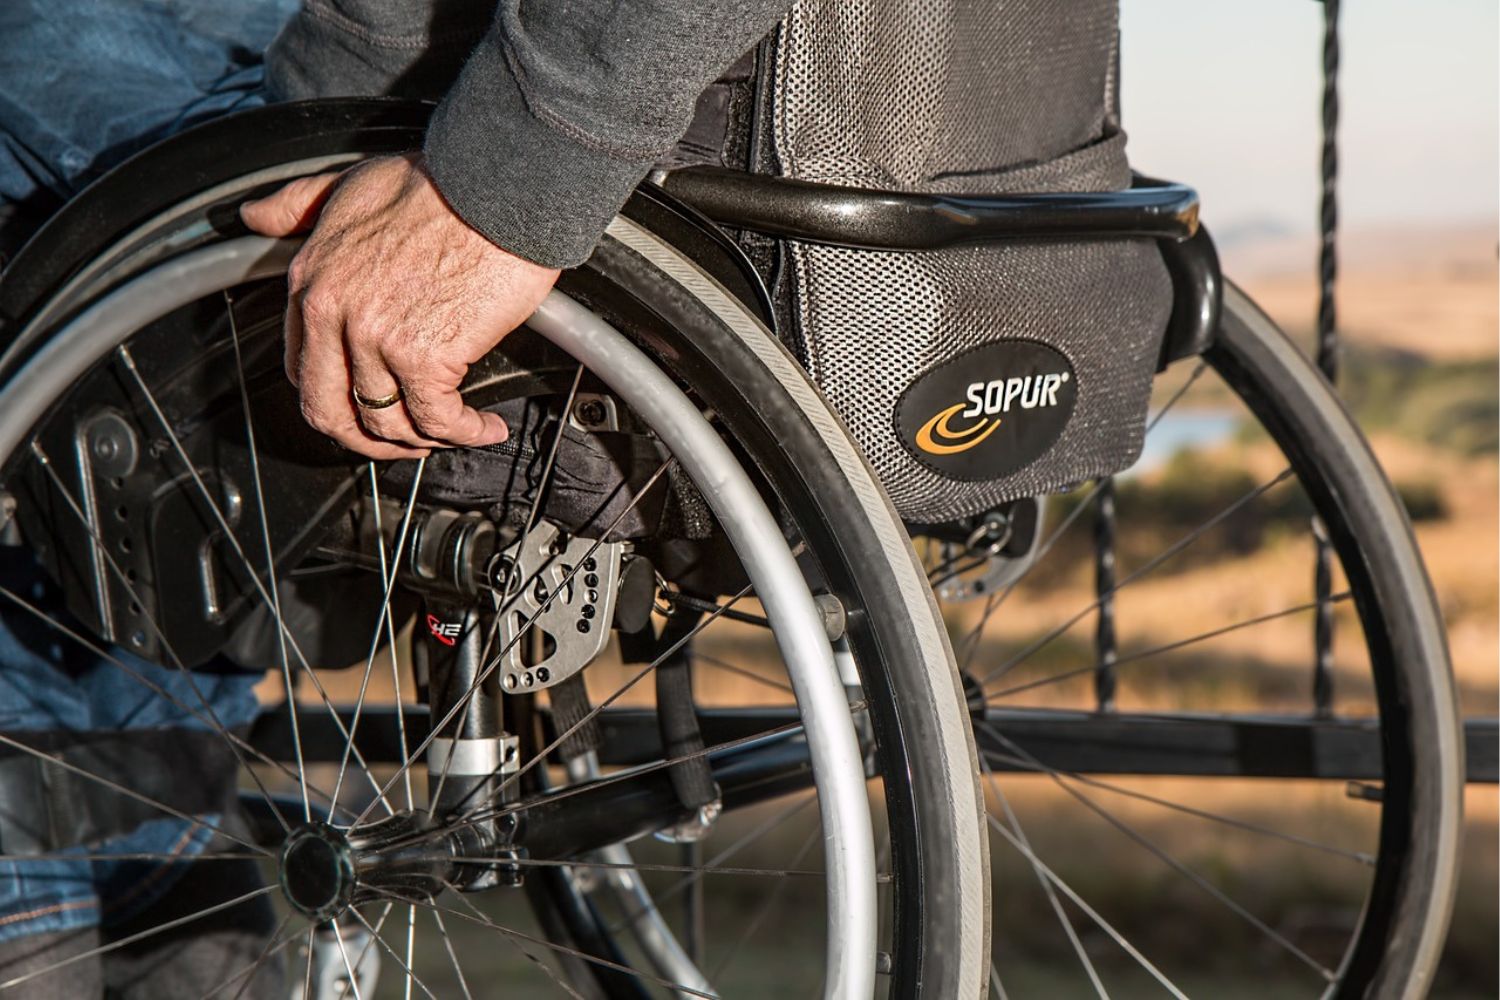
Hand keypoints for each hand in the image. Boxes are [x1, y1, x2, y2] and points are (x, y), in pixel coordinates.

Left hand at [240, 154, 560, 458]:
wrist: (497, 185)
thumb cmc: (441, 183)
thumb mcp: (349, 183)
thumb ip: (299, 205)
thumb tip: (256, 217)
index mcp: (312, 280)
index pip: (304, 369)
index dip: (337, 399)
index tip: (369, 403)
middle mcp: (334, 314)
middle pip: (331, 413)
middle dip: (369, 441)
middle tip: (405, 441)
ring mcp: (377, 339)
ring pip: (387, 425)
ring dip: (425, 441)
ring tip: (456, 431)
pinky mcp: (426, 356)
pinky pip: (438, 420)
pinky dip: (466, 433)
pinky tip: (486, 426)